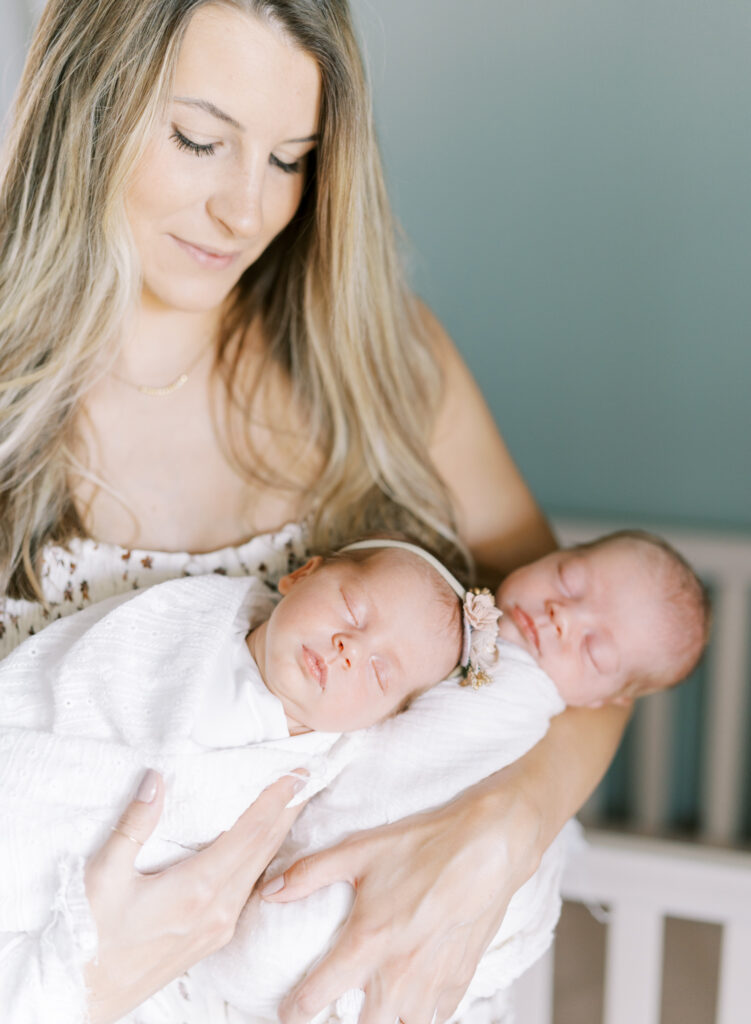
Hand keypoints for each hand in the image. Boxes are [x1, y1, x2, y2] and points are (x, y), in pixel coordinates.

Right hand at [84, 768, 307, 1023]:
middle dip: (288, 810)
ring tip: (292, 803)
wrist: (83, 995)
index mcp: (197, 888)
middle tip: (307, 777)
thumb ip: (134, 826)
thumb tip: (157, 780)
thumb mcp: (103, 876)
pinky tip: (263, 849)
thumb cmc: (89, 936)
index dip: (276, 800)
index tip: (297, 772)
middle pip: (264, 849)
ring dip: (278, 834)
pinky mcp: (213, 938)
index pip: (250, 833)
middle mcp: (218, 909)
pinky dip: (263, 860)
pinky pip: (248, 890)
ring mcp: (219, 927)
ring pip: (260, 870)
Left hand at [262, 777, 540, 1023]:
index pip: (316, 997)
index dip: (295, 1009)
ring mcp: (432, 983)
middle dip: (345, 1021)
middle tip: (338, 1004)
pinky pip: (435, 1018)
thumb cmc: (427, 845)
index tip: (289, 1010)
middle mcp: (398, 974)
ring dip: (386, 1017)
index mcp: (368, 942)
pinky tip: (414, 992)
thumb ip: (310, 873)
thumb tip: (269, 890)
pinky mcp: (460, 982)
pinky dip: (420, 1011)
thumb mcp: (361, 851)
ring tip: (377, 1000)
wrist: (489, 847)